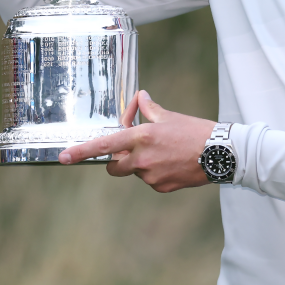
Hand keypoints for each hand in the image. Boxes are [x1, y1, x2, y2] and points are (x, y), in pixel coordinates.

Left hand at [58, 90, 215, 192]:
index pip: (104, 145)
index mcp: (141, 137)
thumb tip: (140, 97)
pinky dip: (156, 174)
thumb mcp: (170, 117)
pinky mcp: (161, 187)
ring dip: (142, 165)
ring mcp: (150, 176)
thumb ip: (149, 109)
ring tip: (166, 155)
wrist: (221, 154)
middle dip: (117, 160)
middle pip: (113, 166)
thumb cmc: (196, 131)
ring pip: (134, 172)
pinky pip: (150, 181)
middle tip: (134, 151)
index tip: (63, 157)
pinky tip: (174, 165)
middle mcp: (141, 159)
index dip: (81, 152)